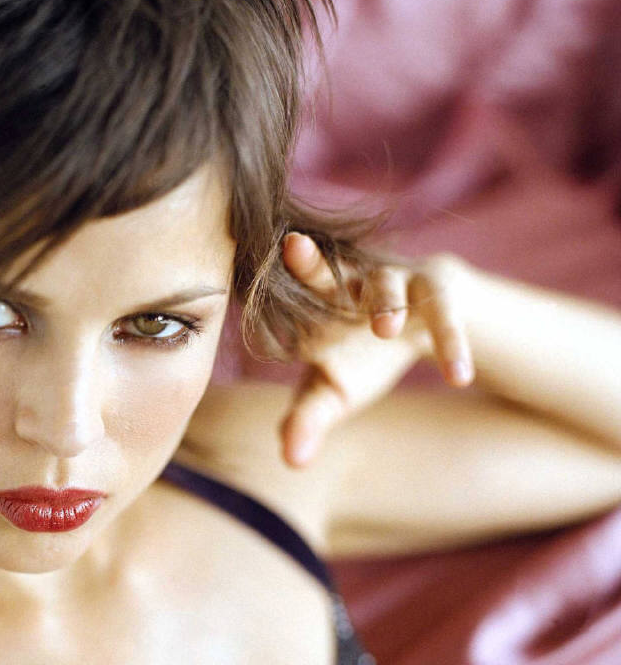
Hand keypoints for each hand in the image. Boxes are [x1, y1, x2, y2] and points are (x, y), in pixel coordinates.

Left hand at [279, 232, 475, 467]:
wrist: (425, 317)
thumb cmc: (362, 355)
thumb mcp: (336, 390)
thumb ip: (308, 419)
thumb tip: (290, 462)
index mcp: (311, 310)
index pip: (282, 304)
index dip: (265, 304)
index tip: (250, 298)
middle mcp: (346, 288)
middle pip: (323, 271)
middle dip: (308, 260)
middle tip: (293, 247)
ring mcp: (393, 283)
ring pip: (386, 284)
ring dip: (384, 302)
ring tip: (384, 330)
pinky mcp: (437, 289)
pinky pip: (443, 312)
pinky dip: (452, 343)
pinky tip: (459, 377)